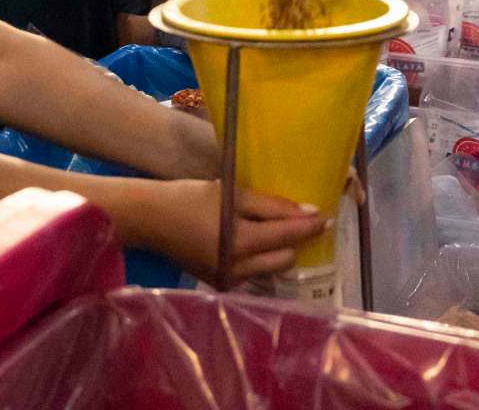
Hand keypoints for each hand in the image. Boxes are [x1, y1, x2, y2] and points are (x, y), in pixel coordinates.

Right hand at [127, 179, 324, 287]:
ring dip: (275, 251)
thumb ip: (271, 205)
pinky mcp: (220, 284)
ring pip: (270, 269)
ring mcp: (229, 280)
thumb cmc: (189, 198)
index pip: (288, 235)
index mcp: (241, 242)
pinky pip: (251, 273)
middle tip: (293, 221)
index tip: (328, 217)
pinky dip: (255, 259)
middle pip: (285, 259)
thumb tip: (308, 212)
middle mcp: (239, 269)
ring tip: (267, 231)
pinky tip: (245, 242)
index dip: (311, 226)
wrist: (150, 220)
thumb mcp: (230, 194)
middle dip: (292, 240)